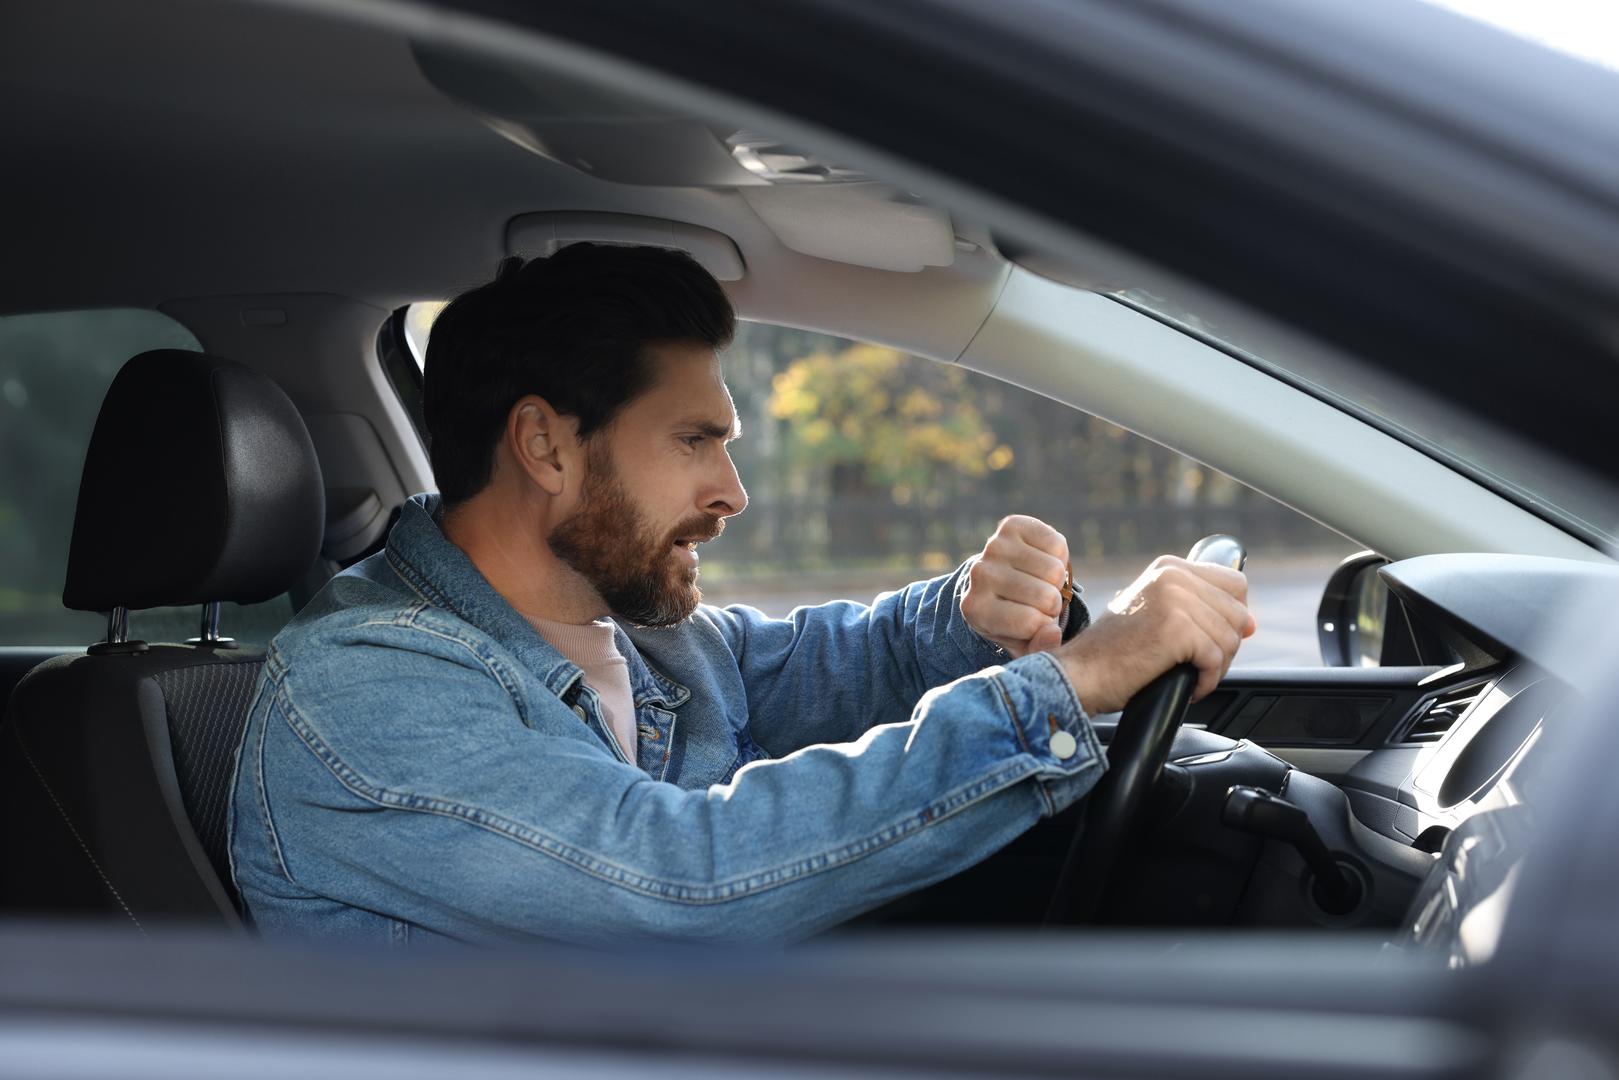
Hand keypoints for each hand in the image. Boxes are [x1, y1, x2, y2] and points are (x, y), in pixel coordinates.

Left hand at [961, 515, 1069, 657]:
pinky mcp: (1011, 525)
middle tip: (1040, 601)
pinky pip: (1057, 544)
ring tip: (1040, 582)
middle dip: (1053, 604)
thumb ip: (1039, 649)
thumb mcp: (1024, 644)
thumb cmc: (1015, 619)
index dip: (1045, 625)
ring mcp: (993, 547)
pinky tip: (1042, 561)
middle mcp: (979, 575)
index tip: (1035, 622)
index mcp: (976, 610)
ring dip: (1057, 580)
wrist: (1003, 581)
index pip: (1031, 622)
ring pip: (1055, 571)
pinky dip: (1059, 555)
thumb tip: (1052, 633)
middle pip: (1046, 597)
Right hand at [1054, 555, 1255, 714]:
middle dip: (1225, 648)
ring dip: (1216, 667)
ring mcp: (1176, 600)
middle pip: (1237, 614)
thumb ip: (1199, 608)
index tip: (1216, 638)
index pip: (1235, 584)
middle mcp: (1173, 576)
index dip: (1233, 616)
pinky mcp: (1177, 629)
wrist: (1080, 673)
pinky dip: (1207, 681)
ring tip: (1189, 675)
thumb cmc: (1113, 653)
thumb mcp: (1155, 614)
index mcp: (1169, 568)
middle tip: (1196, 665)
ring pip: (1230, 639)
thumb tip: (1251, 623)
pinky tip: (1188, 685)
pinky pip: (1217, 659)